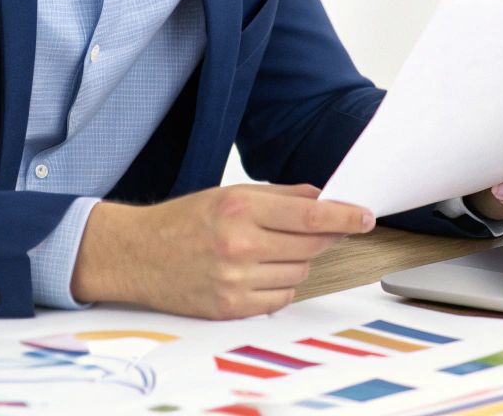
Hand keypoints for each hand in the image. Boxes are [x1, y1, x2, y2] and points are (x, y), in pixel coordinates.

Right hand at [70, 183, 373, 317]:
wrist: (136, 255)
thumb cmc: (183, 221)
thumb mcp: (229, 194)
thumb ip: (280, 196)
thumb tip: (322, 197)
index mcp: (240, 210)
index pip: (311, 215)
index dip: (345, 217)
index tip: (366, 218)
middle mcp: (239, 245)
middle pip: (310, 246)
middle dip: (321, 237)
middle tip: (314, 230)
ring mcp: (235, 280)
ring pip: (298, 274)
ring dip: (295, 262)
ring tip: (267, 251)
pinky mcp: (230, 308)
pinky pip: (279, 299)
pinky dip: (278, 286)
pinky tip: (258, 272)